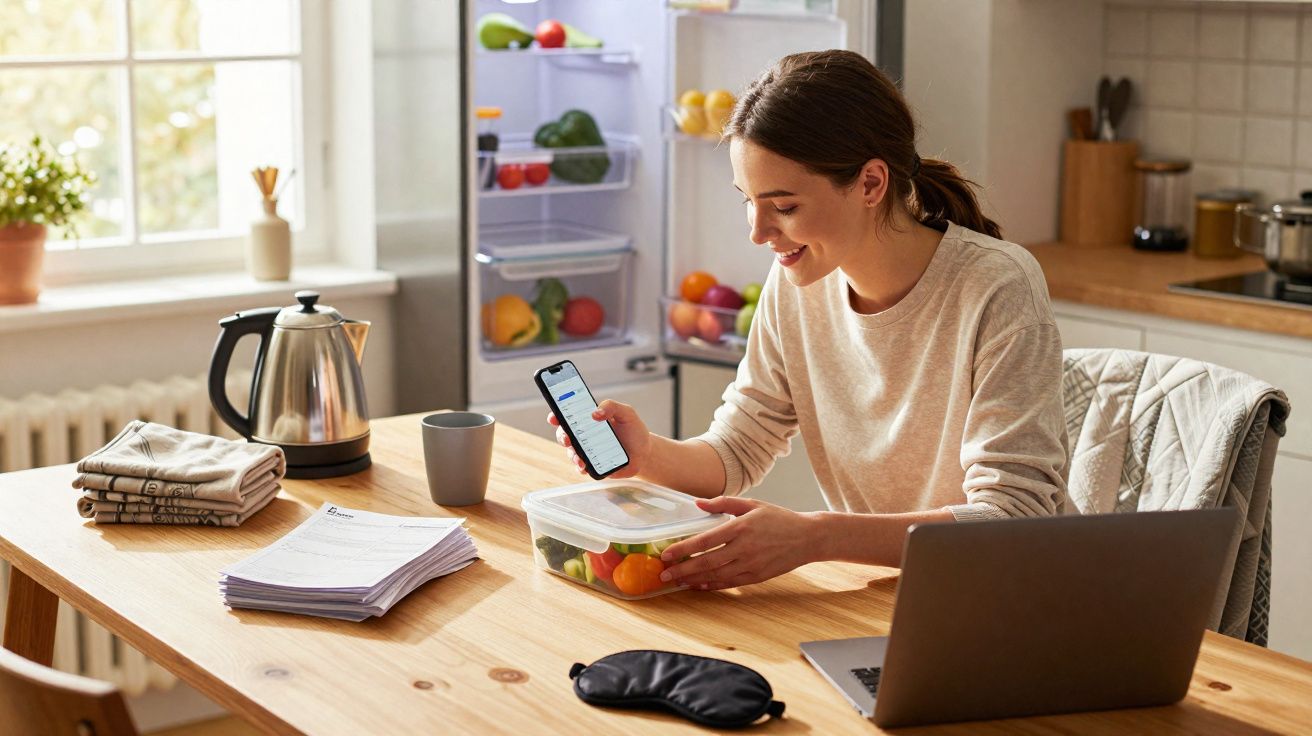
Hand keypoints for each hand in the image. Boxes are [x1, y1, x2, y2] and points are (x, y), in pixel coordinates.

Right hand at [547, 399, 650, 477]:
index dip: (557, 415)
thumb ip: (612, 406)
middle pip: (565, 434)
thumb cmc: (634, 430)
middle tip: (568, 439)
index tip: (554, 417)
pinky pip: (581, 467)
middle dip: (563, 436)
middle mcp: (585, 435)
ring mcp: (587, 451)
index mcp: (589, 419)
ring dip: (572, 455)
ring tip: (580, 458)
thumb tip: (595, 413)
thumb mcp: (627, 413)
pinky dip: (580, 468)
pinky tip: (585, 467)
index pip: (569, 415)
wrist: (645, 453)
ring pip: (571, 452)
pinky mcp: (593, 465)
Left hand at [658, 497, 819, 589]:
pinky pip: (730, 583)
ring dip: (694, 580)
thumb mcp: (752, 504)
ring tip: (677, 581)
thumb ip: (723, 502)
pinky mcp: (757, 577)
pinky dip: (712, 586)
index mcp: (741, 527)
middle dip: (682, 569)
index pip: (705, 540)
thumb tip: (698, 503)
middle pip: (706, 562)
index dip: (683, 548)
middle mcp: (744, 548)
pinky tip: (699, 585)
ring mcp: (751, 565)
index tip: (667, 554)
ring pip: (716, 576)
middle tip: (663, 574)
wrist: (808, 537)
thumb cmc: (779, 518)